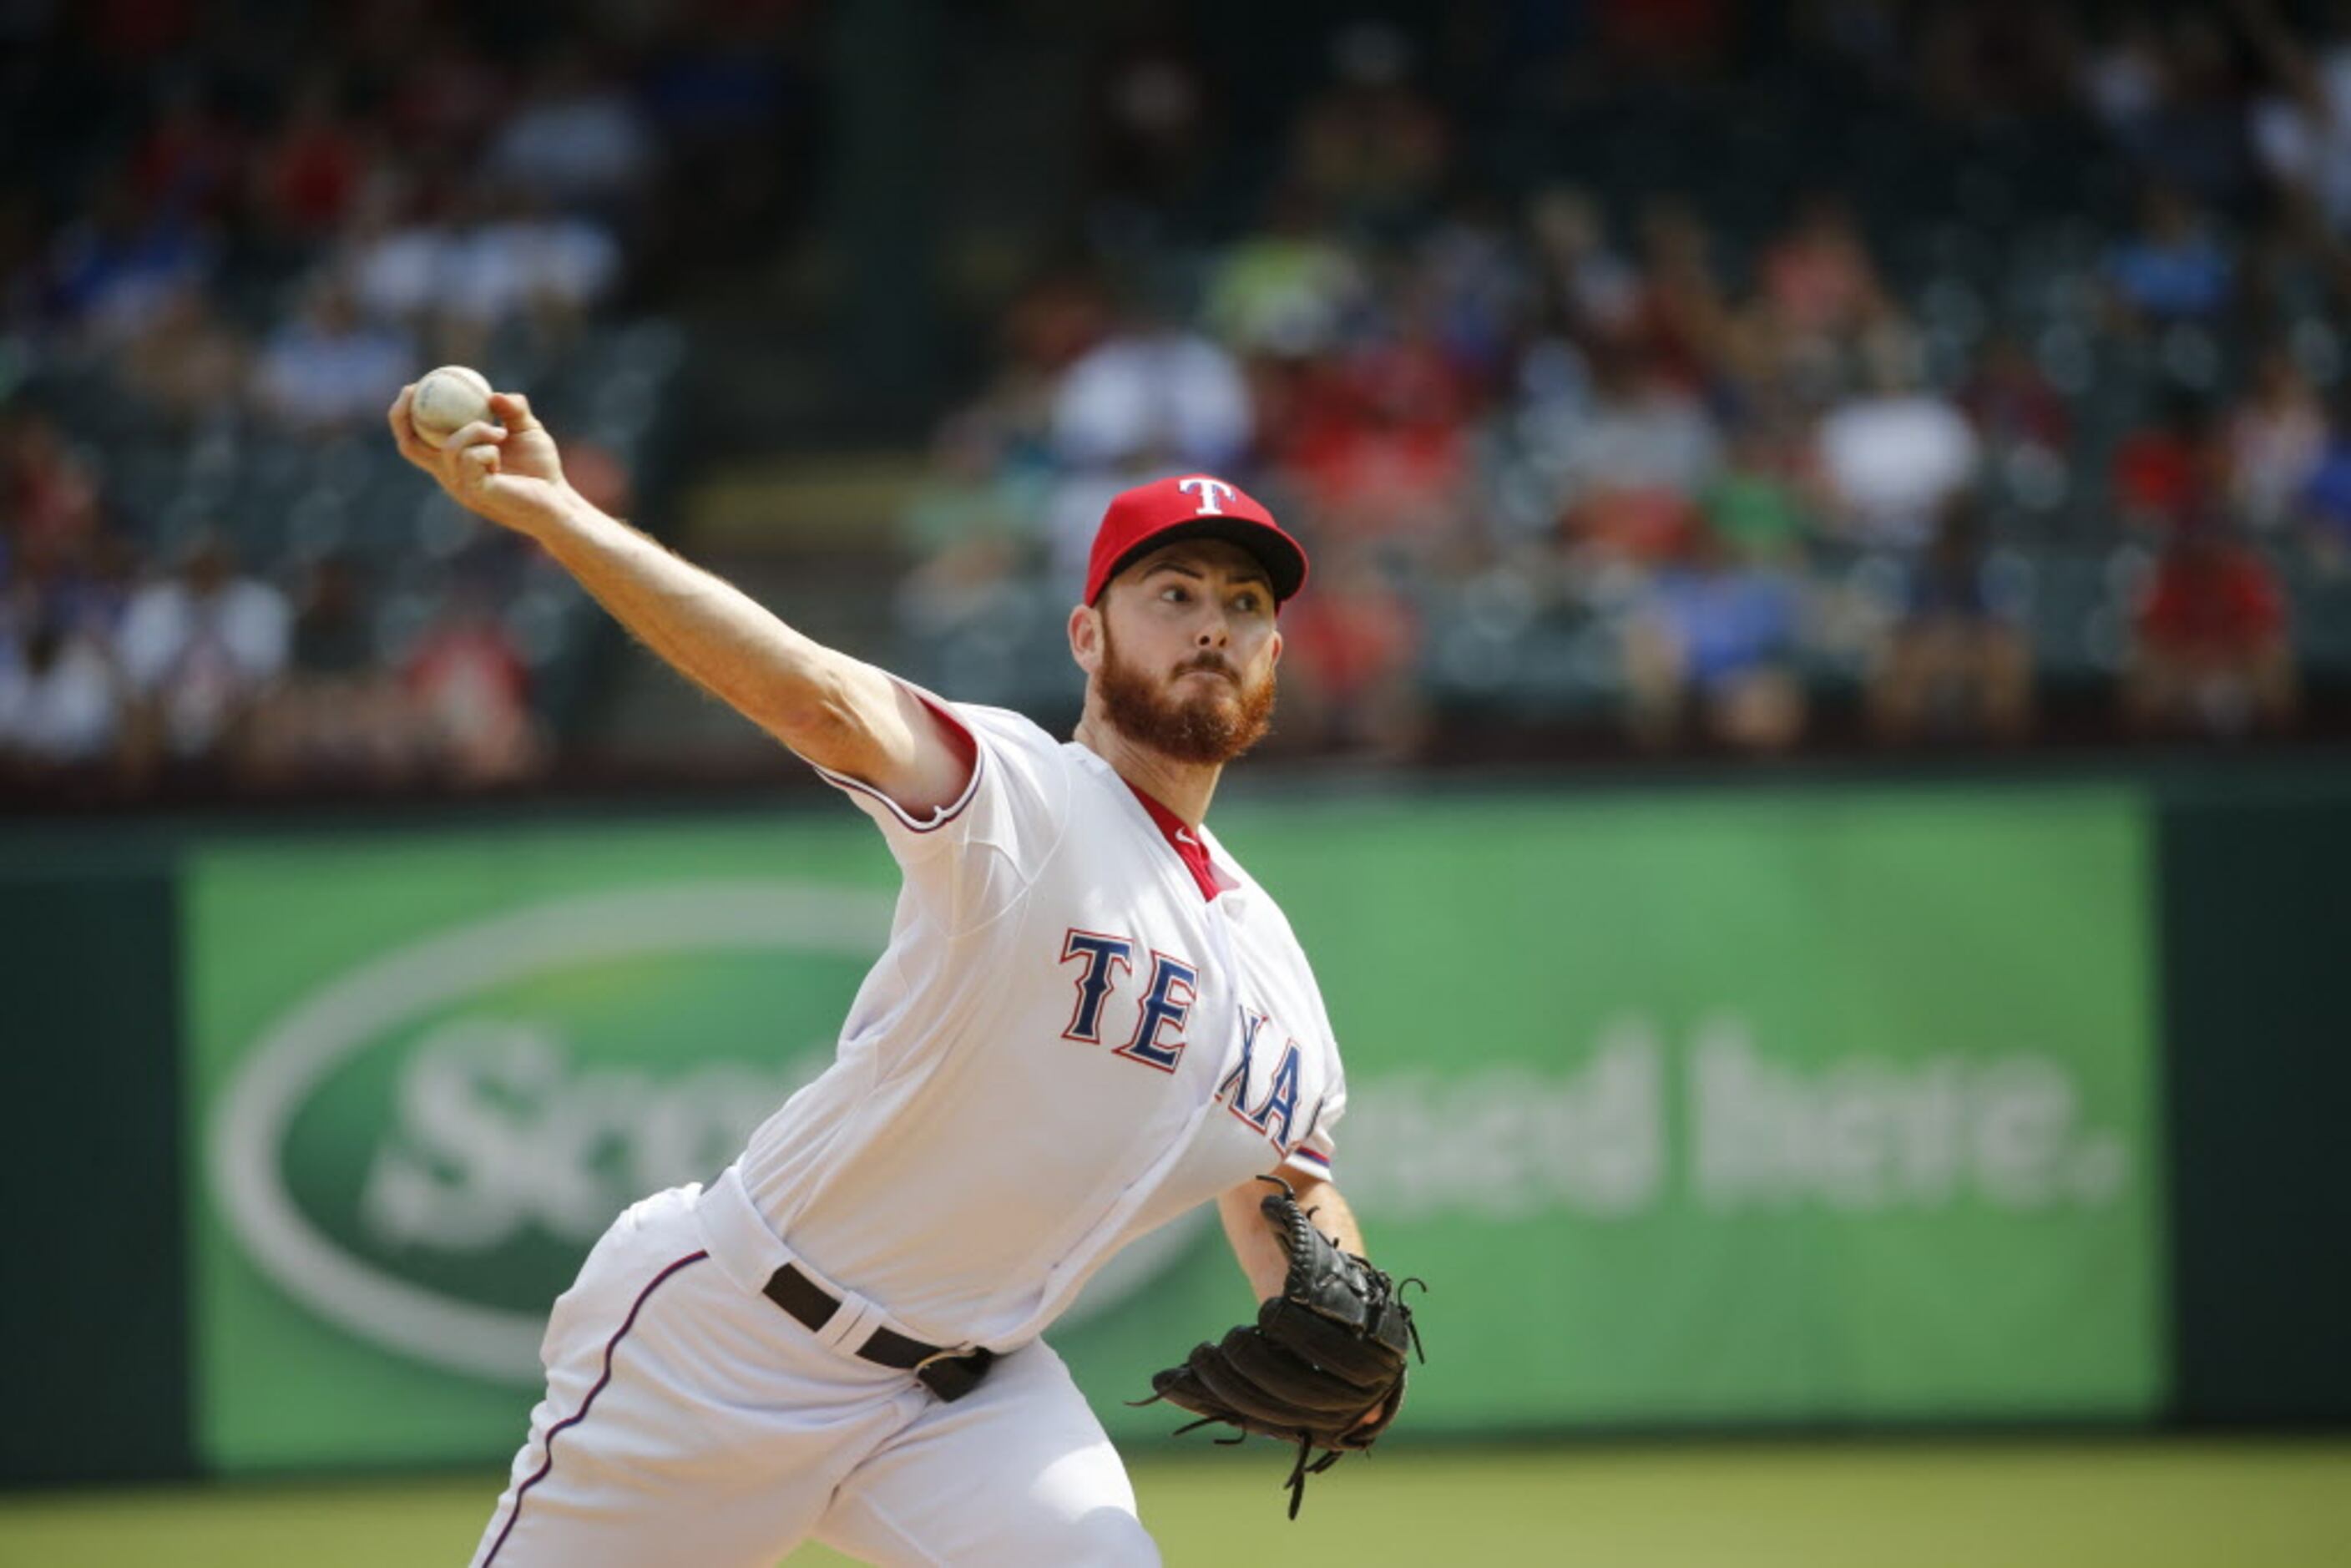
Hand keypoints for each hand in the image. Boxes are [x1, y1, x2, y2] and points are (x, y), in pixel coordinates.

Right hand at [388, 385, 574, 538]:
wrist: (559, 501)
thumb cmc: (541, 470)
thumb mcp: (527, 430)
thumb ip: (513, 410)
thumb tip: (494, 395)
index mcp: (455, 462)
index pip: (416, 440)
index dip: (405, 415)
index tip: (413, 388)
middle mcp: (451, 476)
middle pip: (410, 446)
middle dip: (403, 415)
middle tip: (414, 389)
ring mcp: (461, 486)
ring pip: (450, 448)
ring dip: (475, 430)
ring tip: (500, 433)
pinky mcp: (476, 493)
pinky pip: (470, 458)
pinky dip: (487, 448)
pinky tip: (501, 454)